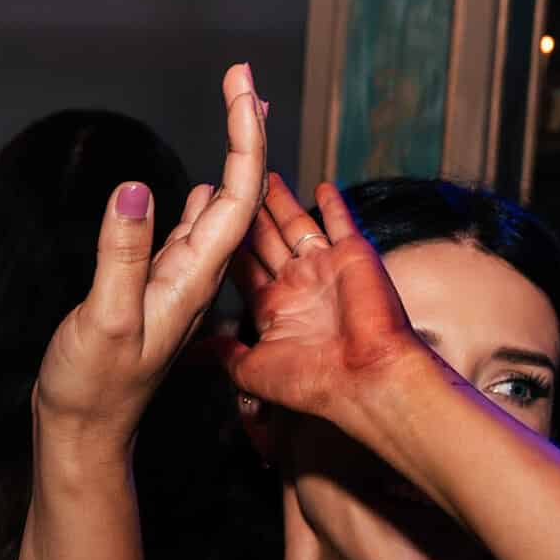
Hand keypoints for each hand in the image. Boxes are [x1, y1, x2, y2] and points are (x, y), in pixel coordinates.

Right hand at [34, 63, 266, 437]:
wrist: (84, 429)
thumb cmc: (93, 384)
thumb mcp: (106, 320)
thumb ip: (122, 257)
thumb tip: (137, 191)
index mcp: (194, 277)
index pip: (236, 193)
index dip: (244, 134)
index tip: (240, 83)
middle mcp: (197, 273)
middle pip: (236, 191)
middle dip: (243, 130)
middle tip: (240, 77)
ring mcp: (178, 281)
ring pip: (216, 209)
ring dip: (227, 159)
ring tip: (235, 114)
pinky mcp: (155, 289)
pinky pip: (187, 234)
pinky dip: (195, 198)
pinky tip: (195, 187)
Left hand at [227, 173, 436, 441]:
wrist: (365, 380)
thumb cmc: (312, 383)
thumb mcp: (251, 370)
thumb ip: (224, 354)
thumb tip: (193, 352)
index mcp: (274, 307)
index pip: (243, 268)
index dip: (226, 246)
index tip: (204, 223)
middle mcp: (298, 285)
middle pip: (266, 240)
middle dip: (249, 216)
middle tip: (229, 186)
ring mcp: (325, 268)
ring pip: (296, 226)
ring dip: (281, 202)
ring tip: (263, 175)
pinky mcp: (353, 255)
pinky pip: (342, 222)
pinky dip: (334, 203)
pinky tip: (321, 185)